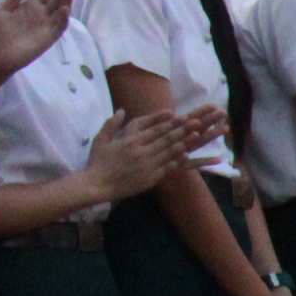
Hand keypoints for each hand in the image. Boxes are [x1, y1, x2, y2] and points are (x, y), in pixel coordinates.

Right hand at [81, 110, 200, 198]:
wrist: (96, 185)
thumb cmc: (97, 162)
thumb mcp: (100, 140)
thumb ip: (112, 124)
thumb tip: (121, 110)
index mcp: (130, 141)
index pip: (154, 130)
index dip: (170, 122)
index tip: (182, 116)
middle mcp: (141, 152)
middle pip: (166, 139)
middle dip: (183, 129)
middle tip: (197, 122)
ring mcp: (147, 166)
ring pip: (169, 152)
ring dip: (185, 143)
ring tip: (198, 135)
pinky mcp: (150, 178)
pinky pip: (167, 168)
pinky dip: (178, 161)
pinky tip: (188, 155)